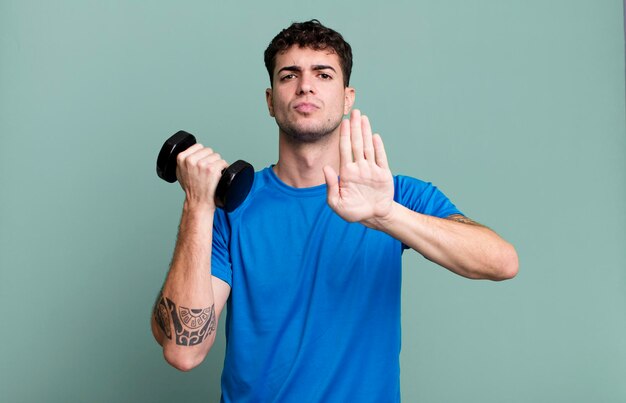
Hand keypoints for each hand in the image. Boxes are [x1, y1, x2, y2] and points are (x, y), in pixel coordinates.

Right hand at [176, 144, 228, 209]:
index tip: (203, 162)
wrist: (198, 202)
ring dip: (217, 164)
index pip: (198, 146)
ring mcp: (202, 164)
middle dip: (210, 159)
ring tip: (213, 174)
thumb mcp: (180, 173)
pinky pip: (223, 162)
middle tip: (208, 170)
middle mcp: (191, 160)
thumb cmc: (191, 189)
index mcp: (181, 158)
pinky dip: (224, 168)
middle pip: (208, 150)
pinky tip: (219, 175)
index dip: (203, 154)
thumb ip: (183, 161)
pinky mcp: (212, 169)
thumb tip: (189, 152)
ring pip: (216, 156)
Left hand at [323, 109, 393, 227]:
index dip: (344, 136)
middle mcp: (359, 167)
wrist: (373, 217)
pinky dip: (378, 147)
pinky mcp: (383, 174)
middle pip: (356, 144)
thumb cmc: (353, 212)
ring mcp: (371, 169)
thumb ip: (331, 186)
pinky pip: (381, 158)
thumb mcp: (337, 203)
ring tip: (364, 118)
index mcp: (347, 173)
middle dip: (355, 128)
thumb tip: (327, 168)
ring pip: (368, 147)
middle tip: (355, 112)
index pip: (344, 150)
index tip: (343, 122)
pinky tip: (375, 136)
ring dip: (366, 132)